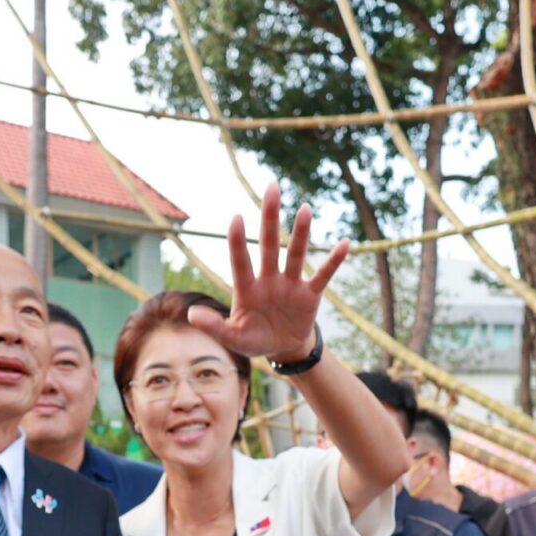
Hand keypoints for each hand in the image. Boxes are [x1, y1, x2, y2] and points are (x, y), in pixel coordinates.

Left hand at [188, 182, 346, 364]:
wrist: (282, 348)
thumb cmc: (253, 340)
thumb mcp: (233, 338)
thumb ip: (214, 327)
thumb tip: (191, 314)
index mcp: (247, 288)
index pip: (240, 261)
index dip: (238, 241)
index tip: (236, 218)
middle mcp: (269, 279)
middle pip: (269, 244)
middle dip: (270, 217)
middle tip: (272, 187)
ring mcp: (290, 284)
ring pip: (295, 254)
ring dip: (301, 233)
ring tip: (305, 208)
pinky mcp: (310, 294)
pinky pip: (323, 275)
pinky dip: (333, 261)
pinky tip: (344, 244)